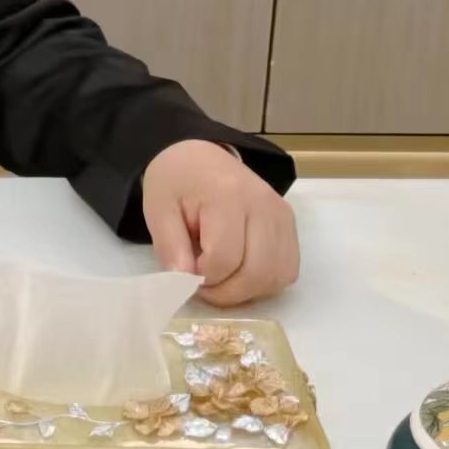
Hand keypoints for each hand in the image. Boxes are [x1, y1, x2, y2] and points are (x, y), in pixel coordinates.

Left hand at [141, 139, 299, 306]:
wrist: (201, 156)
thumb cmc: (176, 182)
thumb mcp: (158, 209)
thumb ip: (169, 246)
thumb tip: (183, 282)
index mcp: (226, 196)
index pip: (224, 258)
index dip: (204, 277)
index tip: (186, 272)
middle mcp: (263, 205)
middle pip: (257, 272)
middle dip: (227, 292)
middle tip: (203, 285)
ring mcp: (281, 216)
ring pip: (276, 277)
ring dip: (247, 291)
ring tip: (220, 278)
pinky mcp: (290, 225)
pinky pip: (286, 270)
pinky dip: (264, 282)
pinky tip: (240, 273)